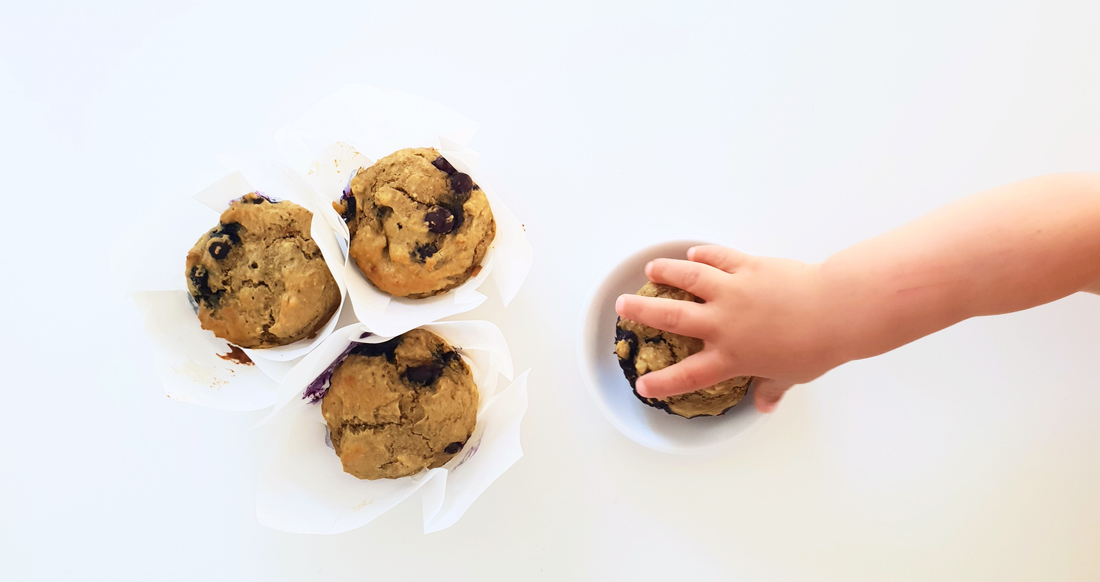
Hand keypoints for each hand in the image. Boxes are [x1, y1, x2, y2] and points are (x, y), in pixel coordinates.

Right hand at [614, 245, 850, 412]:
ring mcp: (733, 292)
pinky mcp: (749, 267)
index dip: (662, 382)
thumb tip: (764, 405)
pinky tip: (693, 253)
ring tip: (651, 268)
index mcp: (731, 356)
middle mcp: (723, 323)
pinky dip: (704, 254)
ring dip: (667, 272)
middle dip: (643, 311)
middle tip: (623, 305)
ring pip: (689, 278)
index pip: (688, 375)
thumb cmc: (815, 348)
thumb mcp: (790, 376)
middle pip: (672, 317)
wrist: (834, 311)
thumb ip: (770, 388)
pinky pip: (720, 258)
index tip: (643, 385)